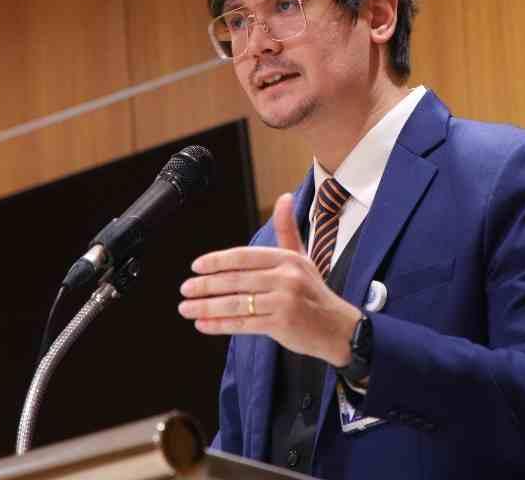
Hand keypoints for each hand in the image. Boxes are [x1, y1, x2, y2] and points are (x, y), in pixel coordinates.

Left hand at [178, 192, 360, 365]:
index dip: (217, 261)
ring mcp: (284, 302)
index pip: (244, 256)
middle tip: (185, 288)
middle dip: (206, 285)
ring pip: (237, 303)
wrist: (339, 327)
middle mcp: (286, 278)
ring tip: (186, 308)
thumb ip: (286, 230)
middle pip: (236, 280)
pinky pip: (243, 324)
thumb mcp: (302, 257)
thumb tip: (284, 197)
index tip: (196, 266)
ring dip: (207, 306)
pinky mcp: (282, 324)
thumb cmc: (314, 291)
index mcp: (287, 259)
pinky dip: (220, 324)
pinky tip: (203, 324)